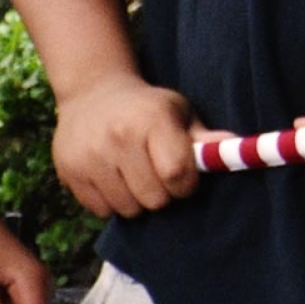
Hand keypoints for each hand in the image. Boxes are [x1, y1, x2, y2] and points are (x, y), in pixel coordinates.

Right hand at [51, 74, 204, 218]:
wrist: (92, 94)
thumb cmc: (146, 108)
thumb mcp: (178, 112)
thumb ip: (204, 137)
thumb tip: (236, 146)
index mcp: (151, 121)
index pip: (176, 174)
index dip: (186, 185)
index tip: (184, 179)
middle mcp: (117, 138)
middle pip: (154, 198)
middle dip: (163, 194)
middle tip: (157, 177)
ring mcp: (89, 156)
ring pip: (127, 208)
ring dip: (137, 201)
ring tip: (135, 177)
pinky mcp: (69, 172)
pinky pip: (100, 210)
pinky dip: (111, 202)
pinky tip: (113, 179)